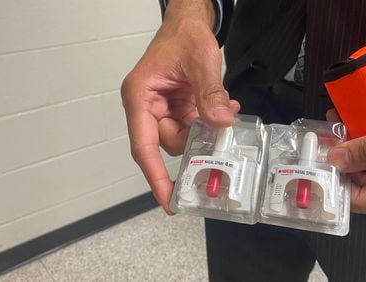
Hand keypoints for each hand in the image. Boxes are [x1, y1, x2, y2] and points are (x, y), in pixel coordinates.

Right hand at [121, 4, 239, 213]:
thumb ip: (210, 92)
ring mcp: (163, 109)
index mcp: (140, 97)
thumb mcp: (200, 60)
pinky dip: (209, 123)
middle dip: (196, 143)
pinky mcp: (177, 108)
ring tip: (225, 114)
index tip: (169, 201)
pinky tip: (224, 110)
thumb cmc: (183, 34)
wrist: (188, 22)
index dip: (156, 177)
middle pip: (169, 144)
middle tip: (221, 140)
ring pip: (185, 138)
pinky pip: (193, 126)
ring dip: (206, 132)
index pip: (144, 147)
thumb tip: (222, 122)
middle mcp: (147, 107)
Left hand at [327, 86, 365, 221]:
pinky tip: (348, 123)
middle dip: (340, 162)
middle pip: (362, 186)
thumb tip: (336, 158)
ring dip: (350, 149)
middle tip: (320, 137)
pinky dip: (363, 143)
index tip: (315, 160)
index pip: (363, 201)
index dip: (336, 182)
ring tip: (331, 126)